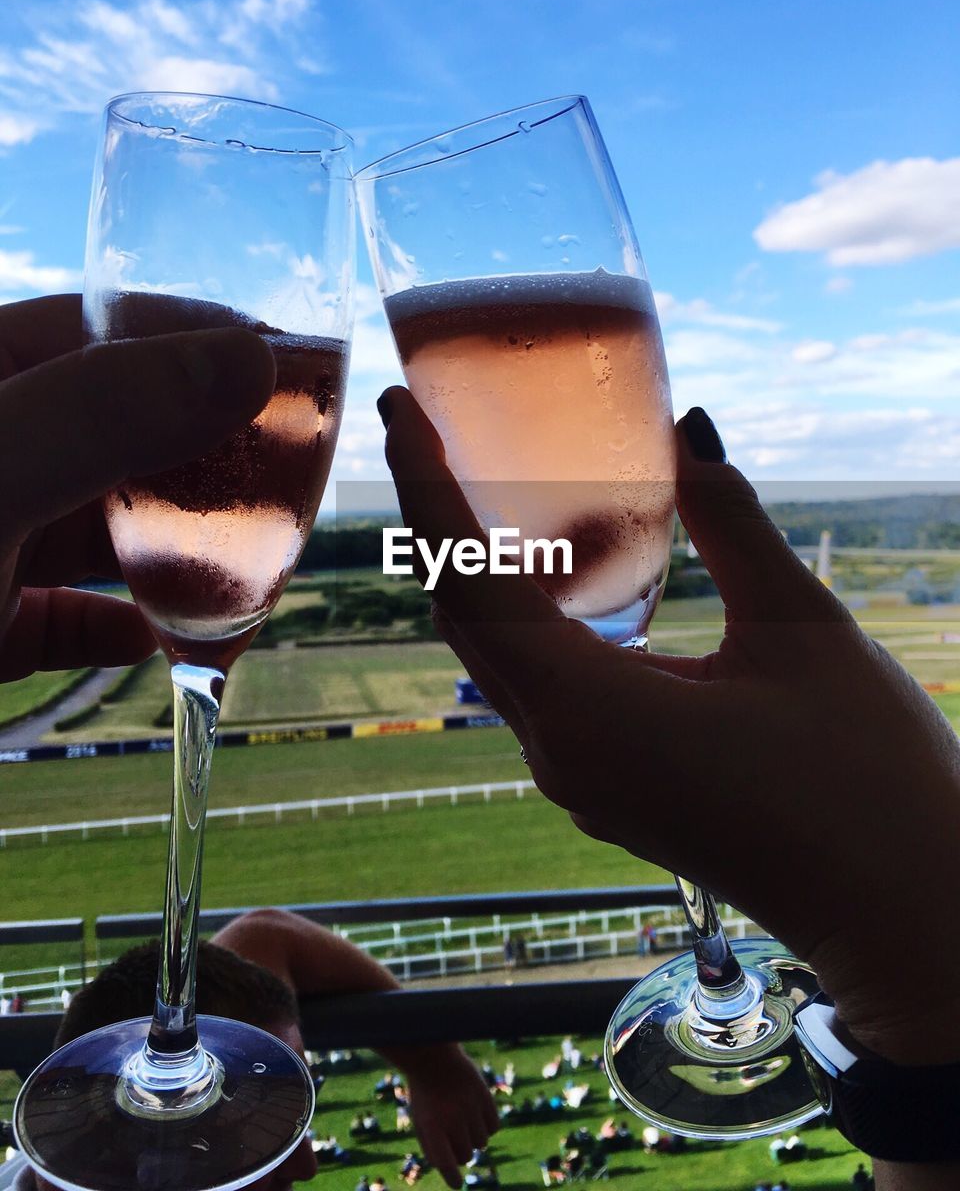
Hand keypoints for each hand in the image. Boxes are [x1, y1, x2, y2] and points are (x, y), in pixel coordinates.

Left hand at [0, 295, 274, 680]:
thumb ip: (104, 412)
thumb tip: (253, 361)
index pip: (101, 328)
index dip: (199, 343)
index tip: (294, 369)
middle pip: (117, 432)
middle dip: (201, 461)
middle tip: (286, 479)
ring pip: (95, 527)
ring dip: (171, 549)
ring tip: (247, 564)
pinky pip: (64, 615)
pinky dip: (115, 625)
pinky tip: (154, 635)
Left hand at [379, 387, 959, 1065]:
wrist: (899, 913)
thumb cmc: (867, 778)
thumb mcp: (802, 630)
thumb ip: (731, 524)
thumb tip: (687, 430)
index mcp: (591, 710)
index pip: (472, 578)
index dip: (427, 486)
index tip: (395, 407)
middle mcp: (559, 751)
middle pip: (465, 614)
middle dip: (435, 516)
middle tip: (422, 425)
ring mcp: (575, 780)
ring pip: (495, 654)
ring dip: (477, 568)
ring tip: (478, 483)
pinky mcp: (602, 790)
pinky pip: (535, 689)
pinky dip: (523, 620)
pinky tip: (549, 573)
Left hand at [403, 1044, 498, 1187]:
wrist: (433, 1056)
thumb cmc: (426, 1095)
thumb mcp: (422, 1121)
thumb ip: (435, 1148)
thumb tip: (454, 1173)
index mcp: (431, 1127)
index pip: (446, 1163)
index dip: (452, 1177)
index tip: (456, 1182)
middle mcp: (451, 1119)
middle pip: (466, 1155)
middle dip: (461, 1150)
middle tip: (454, 1134)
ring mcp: (469, 1106)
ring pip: (481, 1142)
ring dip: (474, 1136)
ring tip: (463, 1118)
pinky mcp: (484, 1096)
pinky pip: (494, 1127)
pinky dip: (487, 1125)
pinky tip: (476, 1112)